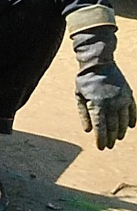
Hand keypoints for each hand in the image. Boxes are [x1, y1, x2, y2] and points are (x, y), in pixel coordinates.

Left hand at [73, 25, 134, 150]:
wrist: (99, 63)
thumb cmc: (85, 81)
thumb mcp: (79, 97)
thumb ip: (84, 114)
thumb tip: (88, 131)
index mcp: (97, 104)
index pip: (100, 127)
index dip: (101, 139)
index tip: (101, 147)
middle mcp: (111, 103)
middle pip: (113, 126)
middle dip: (110, 138)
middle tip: (108, 146)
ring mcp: (122, 99)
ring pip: (123, 120)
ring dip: (120, 131)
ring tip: (117, 139)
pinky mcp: (128, 94)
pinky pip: (133, 110)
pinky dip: (132, 120)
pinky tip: (130, 127)